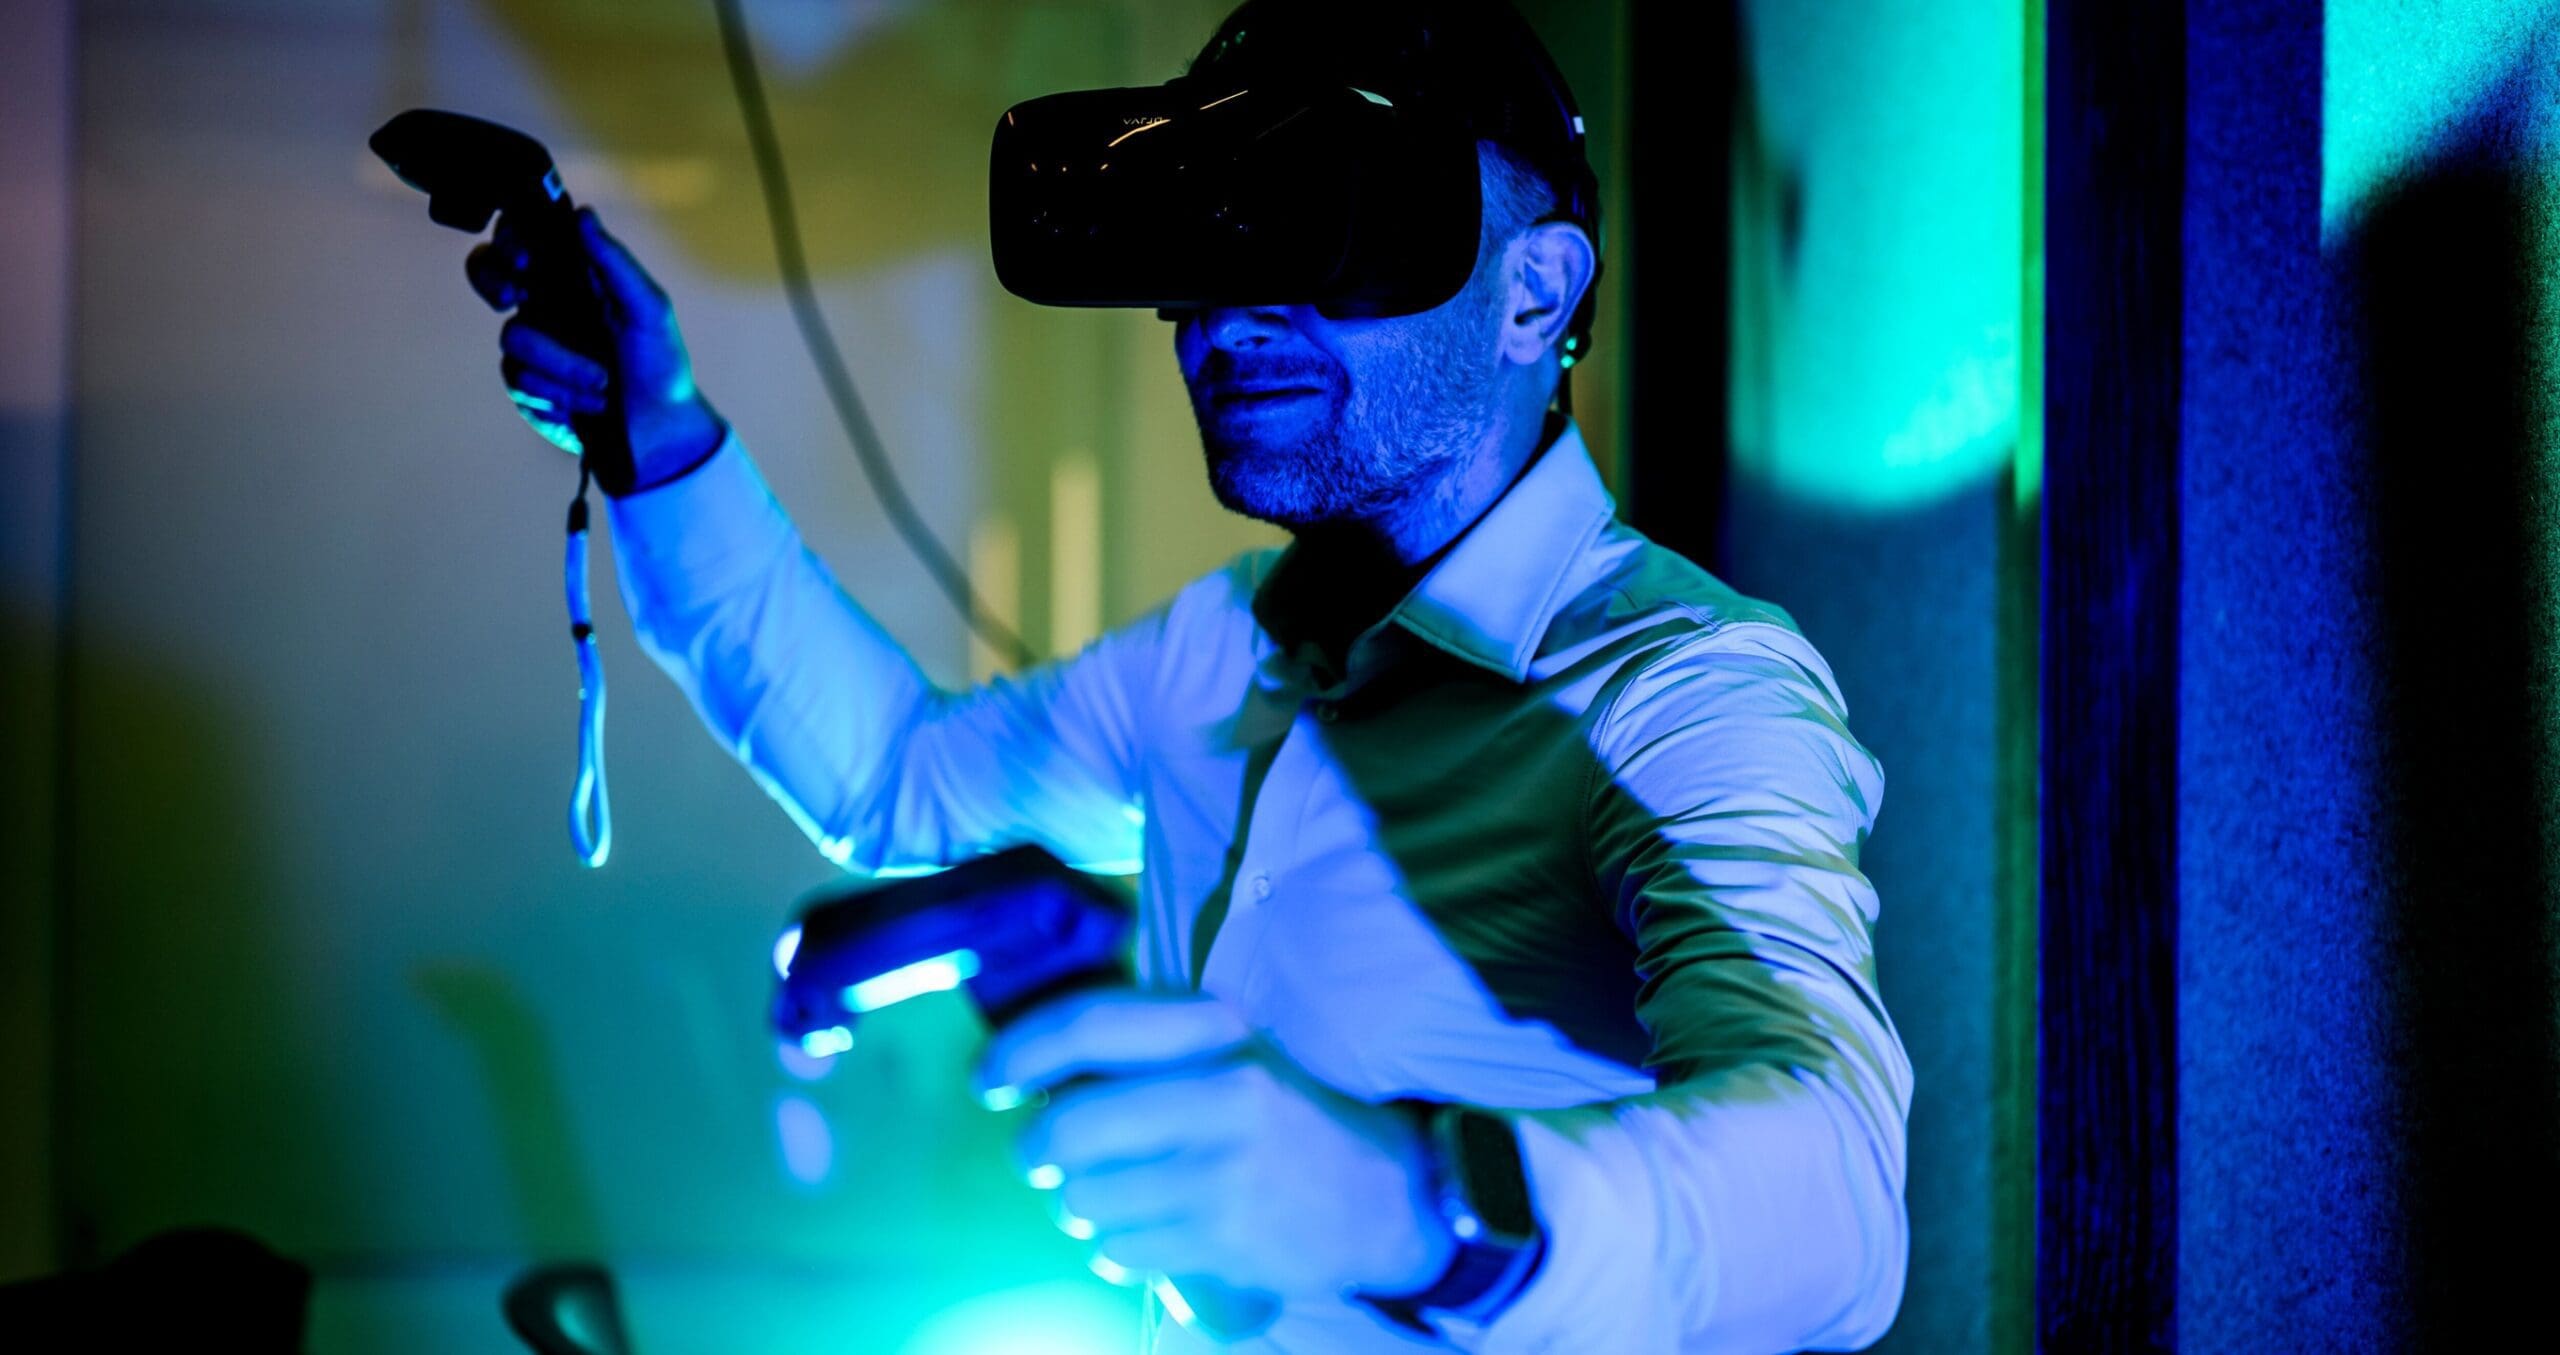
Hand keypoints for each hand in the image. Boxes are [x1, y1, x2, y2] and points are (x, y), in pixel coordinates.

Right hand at [466, 207, 724, 493]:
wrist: (657, 432)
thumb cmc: (660, 365)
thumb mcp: (649, 311)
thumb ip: (615, 264)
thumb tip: (582, 215)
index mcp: (575, 278)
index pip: (526, 237)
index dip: (511, 236)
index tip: (525, 257)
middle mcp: (546, 303)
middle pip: (488, 270)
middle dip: (493, 278)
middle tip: (515, 295)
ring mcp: (533, 343)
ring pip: (514, 337)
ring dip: (564, 364)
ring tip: (603, 383)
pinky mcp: (526, 383)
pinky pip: (521, 377)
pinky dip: (562, 392)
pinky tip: (591, 402)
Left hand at [976, 989, 1456, 1299]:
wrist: (1385, 1193)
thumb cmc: (1285, 1117)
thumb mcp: (1231, 1053)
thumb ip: (1147, 1047)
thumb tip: (1036, 1068)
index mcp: (1216, 1032)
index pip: (1089, 1026)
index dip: (1019, 1052)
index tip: (988, 1080)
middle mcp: (1222, 1092)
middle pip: (1073, 1125)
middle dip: (1036, 1151)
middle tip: (1039, 1160)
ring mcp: (1224, 1171)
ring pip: (1088, 1197)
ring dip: (1079, 1207)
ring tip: (1107, 1201)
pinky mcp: (1226, 1237)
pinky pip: (1122, 1247)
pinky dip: (1116, 1247)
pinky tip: (1141, 1235)